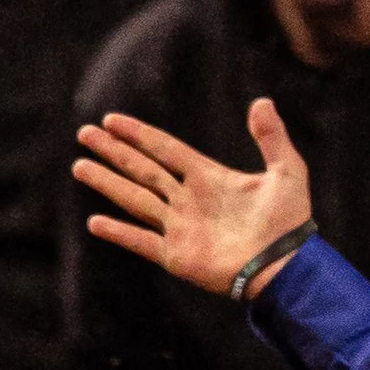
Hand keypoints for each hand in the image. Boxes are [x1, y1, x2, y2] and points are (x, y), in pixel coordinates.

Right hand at [73, 94, 313, 296]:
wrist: (288, 267)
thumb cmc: (290, 224)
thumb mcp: (288, 172)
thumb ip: (272, 137)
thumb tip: (262, 101)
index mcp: (208, 178)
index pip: (165, 150)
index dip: (139, 134)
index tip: (112, 120)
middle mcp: (189, 201)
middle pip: (142, 170)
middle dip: (114, 152)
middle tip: (85, 134)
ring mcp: (181, 229)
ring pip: (135, 200)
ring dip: (107, 183)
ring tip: (79, 166)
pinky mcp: (178, 256)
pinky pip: (142, 241)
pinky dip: (119, 233)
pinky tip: (95, 222)